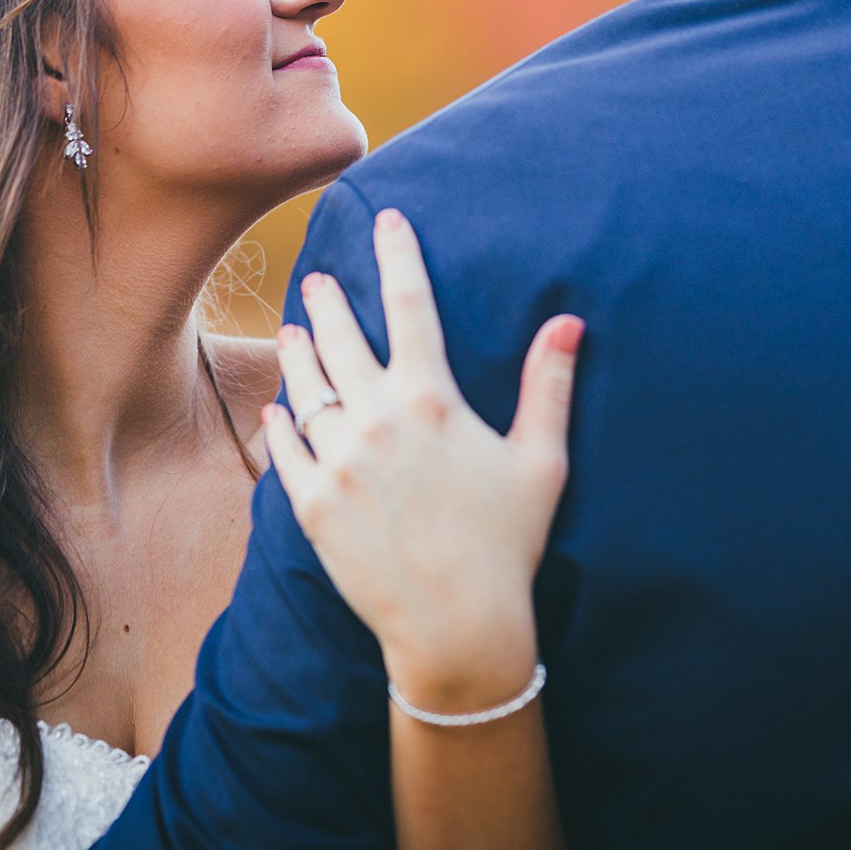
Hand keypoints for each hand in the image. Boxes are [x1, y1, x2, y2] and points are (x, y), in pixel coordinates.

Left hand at [263, 208, 582, 712]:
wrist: (457, 628)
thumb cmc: (508, 544)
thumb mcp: (541, 461)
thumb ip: (549, 384)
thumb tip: (570, 321)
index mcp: (431, 400)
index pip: (410, 304)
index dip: (398, 254)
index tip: (388, 220)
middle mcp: (376, 421)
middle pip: (342, 339)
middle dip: (332, 301)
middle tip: (322, 279)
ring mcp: (337, 462)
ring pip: (306, 387)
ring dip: (298, 352)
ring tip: (294, 330)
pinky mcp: (311, 504)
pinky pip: (285, 447)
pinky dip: (282, 420)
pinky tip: (280, 407)